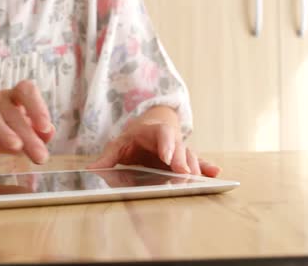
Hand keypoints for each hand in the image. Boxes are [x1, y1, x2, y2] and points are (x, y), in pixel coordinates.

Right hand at [0, 80, 54, 163]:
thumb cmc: (10, 134)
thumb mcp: (27, 137)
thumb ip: (39, 135)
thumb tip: (49, 132)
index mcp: (17, 96)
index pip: (27, 90)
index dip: (37, 107)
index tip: (45, 128)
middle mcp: (0, 98)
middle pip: (14, 112)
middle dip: (29, 135)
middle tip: (40, 156)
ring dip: (4, 131)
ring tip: (16, 146)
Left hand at [87, 119, 220, 176]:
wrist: (150, 128)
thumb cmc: (134, 138)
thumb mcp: (119, 144)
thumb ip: (107, 158)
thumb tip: (90, 170)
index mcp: (152, 132)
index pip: (161, 135)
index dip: (166, 144)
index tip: (168, 157)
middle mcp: (170, 140)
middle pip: (179, 147)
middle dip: (182, 160)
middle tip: (184, 173)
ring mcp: (180, 149)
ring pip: (190, 156)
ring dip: (195, 168)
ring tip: (198, 180)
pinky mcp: (185, 160)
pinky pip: (198, 163)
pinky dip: (207, 168)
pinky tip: (216, 175)